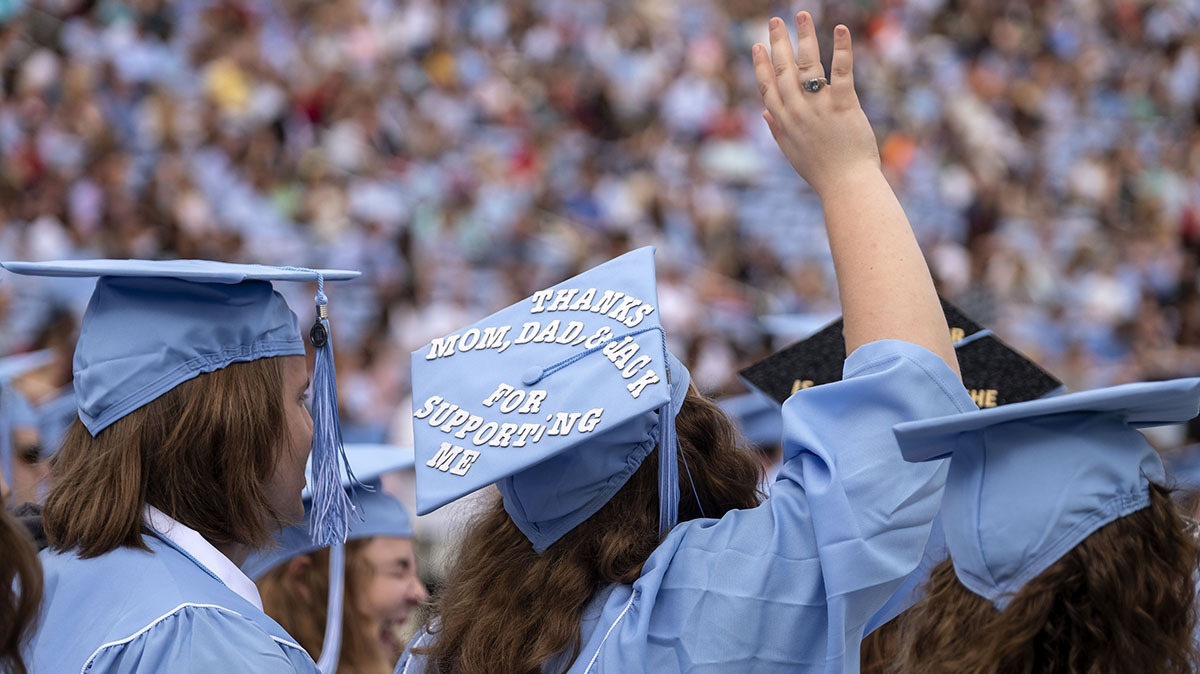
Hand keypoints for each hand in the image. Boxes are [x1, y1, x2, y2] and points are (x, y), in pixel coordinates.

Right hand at [753, 13, 879, 197]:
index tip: (758, 45)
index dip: (761, 65)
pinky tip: (839, 29)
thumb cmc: (822, 173)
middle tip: (775, 20)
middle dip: (778, 42)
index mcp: (784, 122)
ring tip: (802, 15)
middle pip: (783, 70)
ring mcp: (818, 107)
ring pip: (808, 65)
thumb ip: (777, 131)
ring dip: (804, 36)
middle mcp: (797, 111)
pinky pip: (841, 72)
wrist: (846, 186)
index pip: (767, 87)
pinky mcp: (843, 105)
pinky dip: (841, 49)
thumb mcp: (792, 153)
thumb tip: (765, 113)